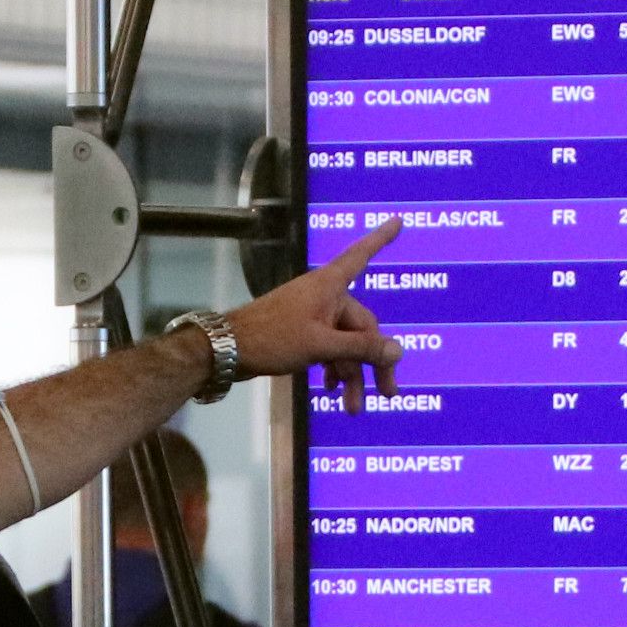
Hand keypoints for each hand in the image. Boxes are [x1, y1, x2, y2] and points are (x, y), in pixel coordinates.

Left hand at [219, 219, 405, 401]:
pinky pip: (329, 347)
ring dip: (352, 374)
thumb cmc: (273, 338)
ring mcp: (313, 315)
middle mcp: (325, 296)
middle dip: (373, 362)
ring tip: (353, 407)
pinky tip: (334, 390)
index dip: (381, 238)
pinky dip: (334, 367)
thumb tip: (398, 351)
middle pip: (363, 327)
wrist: (227, 349)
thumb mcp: (321, 345)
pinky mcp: (301, 332)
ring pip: (345, 344)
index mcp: (330, 286)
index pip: (361, 255)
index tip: (398, 219)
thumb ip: (360, 348)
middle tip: (388, 393)